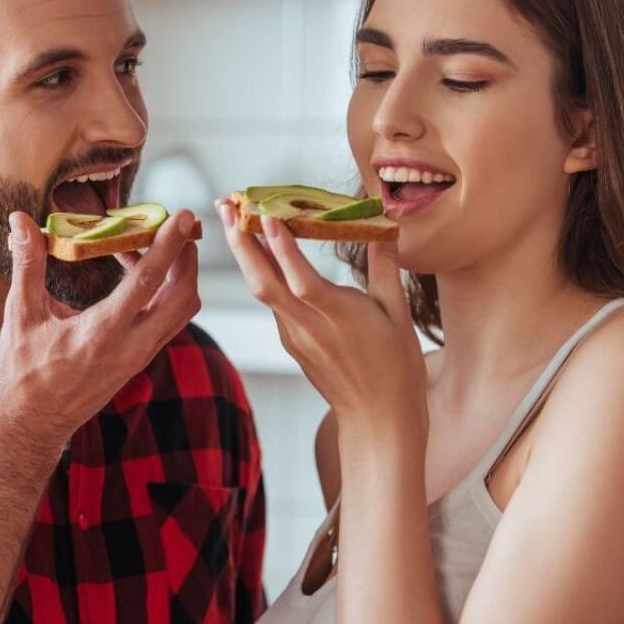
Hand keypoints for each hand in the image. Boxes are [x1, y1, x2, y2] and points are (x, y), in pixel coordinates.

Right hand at [0, 209, 201, 455]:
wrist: (33, 423)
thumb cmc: (23, 370)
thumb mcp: (21, 315)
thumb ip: (27, 264)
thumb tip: (20, 218)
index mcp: (102, 333)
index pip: (147, 282)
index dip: (169, 245)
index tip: (183, 215)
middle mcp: (130, 347)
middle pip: (183, 297)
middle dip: (187, 258)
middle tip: (175, 226)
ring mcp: (139, 357)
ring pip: (182, 311)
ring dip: (179, 275)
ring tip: (157, 244)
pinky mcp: (139, 360)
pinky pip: (168, 321)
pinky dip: (165, 292)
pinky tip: (138, 273)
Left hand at [216, 200, 427, 443]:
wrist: (378, 418)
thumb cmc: (396, 367)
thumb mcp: (398, 313)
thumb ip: (385, 267)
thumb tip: (386, 226)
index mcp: (339, 317)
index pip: (302, 280)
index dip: (282, 249)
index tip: (266, 216)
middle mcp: (308, 326)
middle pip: (263, 283)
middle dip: (241, 243)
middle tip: (225, 206)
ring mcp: (294, 336)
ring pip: (261, 291)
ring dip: (244, 255)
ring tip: (231, 220)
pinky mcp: (290, 342)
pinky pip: (271, 302)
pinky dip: (260, 274)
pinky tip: (256, 253)